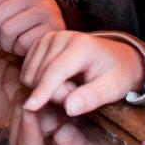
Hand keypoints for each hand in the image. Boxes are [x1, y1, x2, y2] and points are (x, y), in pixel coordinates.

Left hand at [0, 0, 63, 54]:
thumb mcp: (10, 9)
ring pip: (6, 31)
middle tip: (0, 42)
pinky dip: (19, 50)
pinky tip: (25, 48)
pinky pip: (22, 43)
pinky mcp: (52, 28)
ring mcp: (45, 9)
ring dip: (5, 44)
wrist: (63, 29)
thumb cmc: (30, 20)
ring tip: (13, 44)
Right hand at [20, 31, 144, 115]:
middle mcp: (61, 36)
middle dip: (56, 94)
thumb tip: (69, 108)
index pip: (56, 71)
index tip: (30, 108)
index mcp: (81, 45)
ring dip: (48, 90)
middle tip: (78, 94)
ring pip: (31, 75)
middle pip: (41, 76)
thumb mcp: (114, 89)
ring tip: (72, 86)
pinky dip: (41, 83)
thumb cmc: (117, 73)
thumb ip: (92, 98)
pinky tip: (60, 81)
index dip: (43, 90)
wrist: (116, 57)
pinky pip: (28, 72)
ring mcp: (48, 38)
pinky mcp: (39, 43)